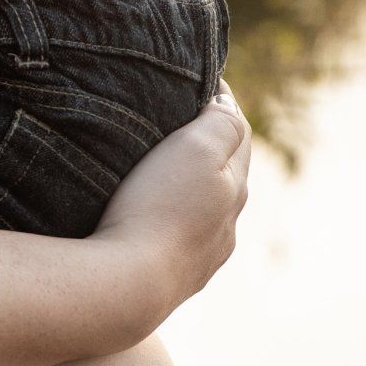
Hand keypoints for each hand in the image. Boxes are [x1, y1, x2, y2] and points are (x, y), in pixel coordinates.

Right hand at [95, 95, 250, 329]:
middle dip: (209, 147)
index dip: (221, 102)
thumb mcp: (195, 149)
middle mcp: (227, 225)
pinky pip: (179, 243)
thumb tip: (228, 106)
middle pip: (226, 174)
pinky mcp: (174, 282)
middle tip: (180, 121)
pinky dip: (172, 223)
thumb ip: (221, 123)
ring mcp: (203, 258)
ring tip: (162, 174)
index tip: (200, 79)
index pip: (238, 132)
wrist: (127, 286)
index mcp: (235, 187)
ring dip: (191, 190)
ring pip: (204, 212)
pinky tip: (153, 223)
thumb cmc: (157, 209)